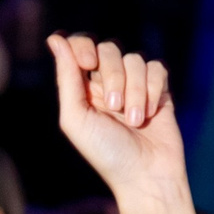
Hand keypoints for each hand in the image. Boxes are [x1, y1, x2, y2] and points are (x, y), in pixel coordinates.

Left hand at [50, 35, 183, 207]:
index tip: (89, 65)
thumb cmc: (106, 153)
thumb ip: (66, 79)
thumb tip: (55, 38)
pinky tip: (151, 114)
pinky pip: (156, 68)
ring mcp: (134, 85)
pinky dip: (153, 90)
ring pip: (135, 59)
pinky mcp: (159, 90)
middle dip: (113, 76)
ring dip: (135, 90)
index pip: (79, 46)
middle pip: (109, 49)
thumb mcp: (76, 119)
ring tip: (135, 120)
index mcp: (82, 88)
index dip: (84, 46)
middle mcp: (107, 83)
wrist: (146, 175)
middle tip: (114, 107)